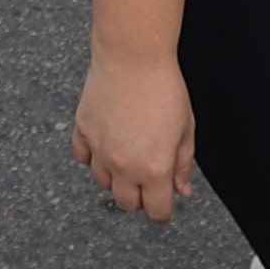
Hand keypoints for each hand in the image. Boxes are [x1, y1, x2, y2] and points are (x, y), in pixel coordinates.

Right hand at [71, 46, 199, 220]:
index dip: (163, 211)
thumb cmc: (164, 88)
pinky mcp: (83, 131)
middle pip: (126, 203)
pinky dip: (93, 157)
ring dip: (116, 178)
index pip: (156, 212)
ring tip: (128, 158)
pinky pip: (83, 158)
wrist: (133, 57)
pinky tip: (106, 144)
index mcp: (154, 169)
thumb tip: (182, 190)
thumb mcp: (186, 129)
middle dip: (139, 198)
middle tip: (148, 181)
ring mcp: (99, 150)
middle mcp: (124, 166)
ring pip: (103, 183)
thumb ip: (183, 164)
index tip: (164, 204)